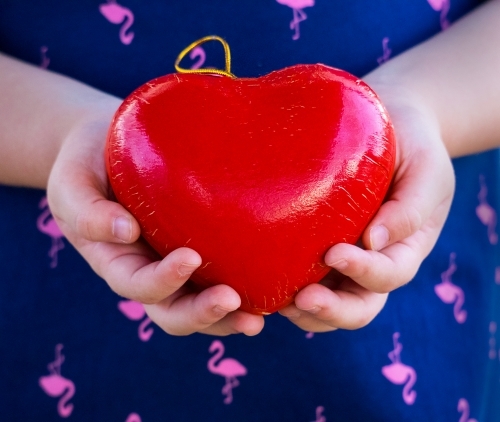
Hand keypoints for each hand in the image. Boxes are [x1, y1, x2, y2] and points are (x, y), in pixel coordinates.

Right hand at [47, 99, 263, 335]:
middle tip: (233, 302)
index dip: (163, 281)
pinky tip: (274, 290)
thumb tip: (126, 233)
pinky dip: (246, 290)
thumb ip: (87, 211)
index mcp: (118, 262)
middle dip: (202, 314)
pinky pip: (223, 276)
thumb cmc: (88, 165)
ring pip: (202, 305)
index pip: (139, 285)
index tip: (190, 257)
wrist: (110, 148)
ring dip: (229, 316)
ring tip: (259, 317)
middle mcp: (150, 270)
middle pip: (174, 311)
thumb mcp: (71, 184)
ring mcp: (178, 264)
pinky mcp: (205, 248)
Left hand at [280, 81, 454, 331]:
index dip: (364, 272)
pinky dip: (281, 289)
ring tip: (276, 300)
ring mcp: (341, 263)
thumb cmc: (413, 150)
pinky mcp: (313, 250)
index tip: (336, 253)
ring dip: (303, 310)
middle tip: (303, 298)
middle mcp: (371, 265)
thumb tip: (373, 242)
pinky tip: (257, 282)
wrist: (391, 132)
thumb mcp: (427, 172)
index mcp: (403, 250)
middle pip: (357, 308)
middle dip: (331, 310)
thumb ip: (409, 208)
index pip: (388, 275)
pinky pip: (299, 277)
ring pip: (325, 304)